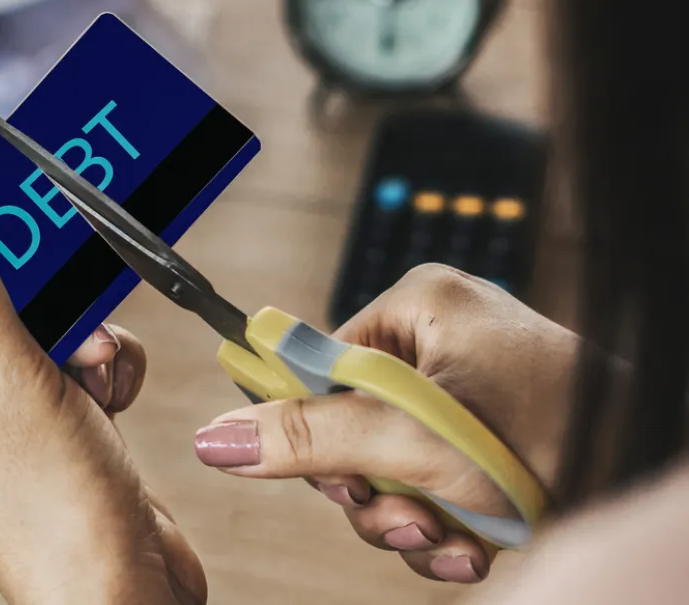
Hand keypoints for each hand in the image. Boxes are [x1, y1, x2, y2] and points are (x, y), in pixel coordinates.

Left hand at [0, 198, 205, 604]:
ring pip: (39, 333)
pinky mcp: (48, 432)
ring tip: (98, 372)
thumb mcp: (13, 385)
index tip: (26, 217)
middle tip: (74, 308)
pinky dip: (100, 370)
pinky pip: (68, 366)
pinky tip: (113, 397)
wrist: (127, 593)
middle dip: (46, 310)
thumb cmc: (59, 521)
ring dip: (82, 340)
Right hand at [193, 264, 576, 582]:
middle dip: (373, 492)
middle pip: (348, 429)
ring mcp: (467, 399)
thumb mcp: (415, 441)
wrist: (654, 468)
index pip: (317, 365)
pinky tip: (474, 549)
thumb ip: (309, 439)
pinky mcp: (490, 448)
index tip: (333, 477)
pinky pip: (430, 489)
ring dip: (408, 521)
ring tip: (452, 540)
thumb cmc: (555, 433)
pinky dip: (444, 528)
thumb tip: (212, 438)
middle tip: (406, 517)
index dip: (314, 430)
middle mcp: (438, 345)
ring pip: (387, 472)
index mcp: (417, 308)